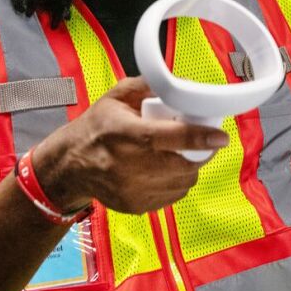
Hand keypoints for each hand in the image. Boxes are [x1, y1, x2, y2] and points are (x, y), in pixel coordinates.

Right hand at [28, 77, 228, 214]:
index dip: (201, 137)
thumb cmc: (96, 127)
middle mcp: (130, 166)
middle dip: (200, 153)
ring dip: (190, 168)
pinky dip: (177, 183)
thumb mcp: (116, 97)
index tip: (221, 136)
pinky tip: (168, 170)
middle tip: (203, 142)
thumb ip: (149, 86)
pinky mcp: (135, 206)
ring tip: (182, 155)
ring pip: (182, 183)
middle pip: (183, 164)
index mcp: (127, 134)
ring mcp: (133, 190)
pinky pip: (172, 196)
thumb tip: (181, 85)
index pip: (172, 138)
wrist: (70, 164)